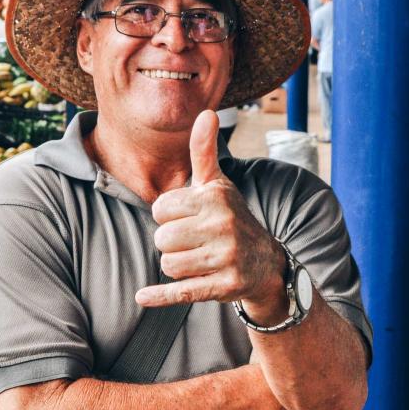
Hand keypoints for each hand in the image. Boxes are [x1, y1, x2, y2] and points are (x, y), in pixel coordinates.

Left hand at [135, 110, 287, 319]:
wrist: (265, 263)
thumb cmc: (230, 217)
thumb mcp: (218, 184)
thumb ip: (204, 151)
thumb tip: (206, 112)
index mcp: (215, 198)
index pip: (160, 209)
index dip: (168, 215)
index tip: (187, 217)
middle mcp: (223, 226)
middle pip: (162, 238)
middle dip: (170, 241)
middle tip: (192, 240)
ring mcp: (225, 258)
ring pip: (168, 264)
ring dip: (175, 264)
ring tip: (197, 258)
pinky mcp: (224, 286)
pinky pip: (181, 291)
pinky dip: (160, 296)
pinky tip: (143, 297)